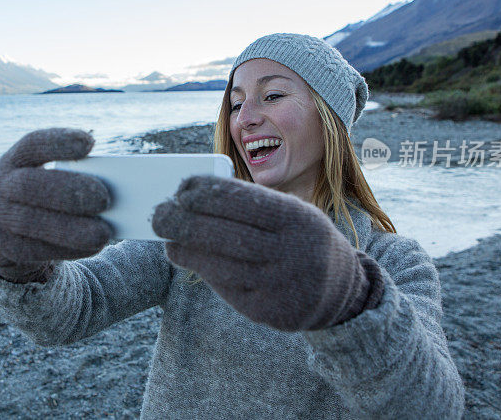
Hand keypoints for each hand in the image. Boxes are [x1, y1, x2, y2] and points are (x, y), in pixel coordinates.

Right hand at [0, 128, 112, 283]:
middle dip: (69, 191)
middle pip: (27, 185)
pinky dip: (69, 248)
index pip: (32, 145)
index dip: (58, 143)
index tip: (89, 142)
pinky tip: (94, 246)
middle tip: (105, 199)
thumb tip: (111, 191)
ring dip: (72, 229)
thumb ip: (72, 179)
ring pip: (30, 222)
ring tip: (105, 232)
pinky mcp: (5, 248)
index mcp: (14, 159)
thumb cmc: (41, 197)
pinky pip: (36, 250)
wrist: (4, 232)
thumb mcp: (47, 180)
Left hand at [152, 175, 378, 330]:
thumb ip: (251, 206)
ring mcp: (280, 285)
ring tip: (167, 236)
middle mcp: (291, 252)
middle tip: (160, 213)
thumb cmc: (301, 239)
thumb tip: (193, 197)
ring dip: (186, 248)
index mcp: (297, 218)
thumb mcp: (292, 213)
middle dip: (185, 221)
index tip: (181, 188)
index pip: (243, 201)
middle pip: (226, 235)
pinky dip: (202, 269)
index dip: (207, 193)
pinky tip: (185, 256)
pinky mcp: (268, 311)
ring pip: (221, 265)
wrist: (340, 290)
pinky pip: (227, 288)